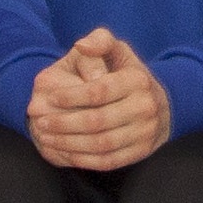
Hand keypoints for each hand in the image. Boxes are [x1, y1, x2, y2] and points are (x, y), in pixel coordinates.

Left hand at [23, 27, 167, 172]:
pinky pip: (108, 161)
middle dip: (64, 123)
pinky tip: (65, 151)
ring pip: (100, 144)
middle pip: (97, 121)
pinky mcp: (141, 152)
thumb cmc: (128, 76)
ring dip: (69, 143)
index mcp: (138, 80)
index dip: (72, 96)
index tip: (52, 98)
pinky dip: (83, 159)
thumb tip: (81, 46)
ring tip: (47, 137)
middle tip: (41, 122)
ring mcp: (145, 132)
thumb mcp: (118, 52)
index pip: (99, 91)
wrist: (162, 106)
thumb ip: (99, 41)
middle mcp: (146, 107)